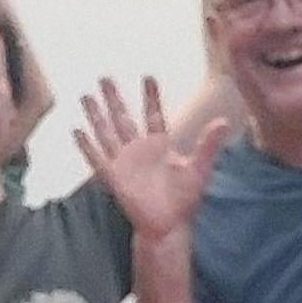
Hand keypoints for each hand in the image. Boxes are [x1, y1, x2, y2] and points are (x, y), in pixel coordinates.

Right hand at [74, 75, 230, 242]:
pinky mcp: (114, 177)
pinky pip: (97, 158)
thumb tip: (224, 122)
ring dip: (96, 115)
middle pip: (123, 118)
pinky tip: (77, 130)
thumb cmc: (183, 199)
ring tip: (86, 96)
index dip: (150, 97)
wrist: (168, 225)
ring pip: (106, 132)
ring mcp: (124, 162)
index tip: (148, 77)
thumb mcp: (198, 168)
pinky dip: (87, 145)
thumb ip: (208, 144)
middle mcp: (138, 150)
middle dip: (114, 98)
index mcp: (159, 145)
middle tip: (105, 78)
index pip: (153, 115)